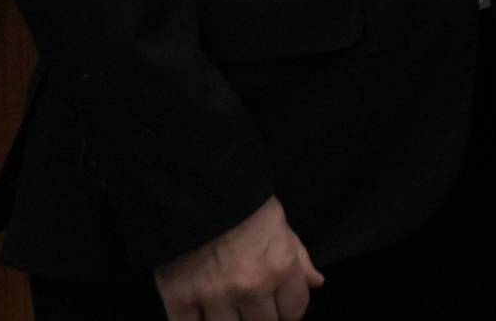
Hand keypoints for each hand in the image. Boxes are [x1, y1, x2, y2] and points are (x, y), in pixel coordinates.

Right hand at [154, 195, 322, 320]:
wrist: (194, 188)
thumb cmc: (243, 203)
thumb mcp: (279, 222)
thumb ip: (298, 256)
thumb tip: (317, 283)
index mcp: (279, 266)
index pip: (294, 310)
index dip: (288, 308)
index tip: (280, 304)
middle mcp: (250, 286)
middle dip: (261, 317)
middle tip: (252, 306)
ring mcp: (213, 296)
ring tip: (228, 309)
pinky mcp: (179, 300)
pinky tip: (201, 315)